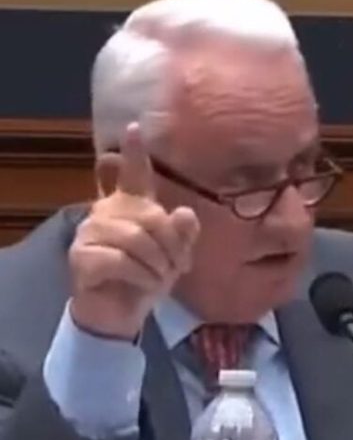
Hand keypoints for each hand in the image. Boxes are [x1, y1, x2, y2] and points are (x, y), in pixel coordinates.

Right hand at [69, 123, 198, 339]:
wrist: (120, 312)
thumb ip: (183, 234)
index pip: (132, 174)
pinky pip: (121, 260)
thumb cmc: (146, 277)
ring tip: (161, 278)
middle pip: (152, 217)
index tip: (135, 127)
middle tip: (178, 267)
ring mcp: (89, 232)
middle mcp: (106, 211)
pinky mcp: (81, 256)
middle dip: (172, 246)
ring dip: (158, 264)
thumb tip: (184, 213)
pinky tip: (144, 284)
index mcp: (130, 206)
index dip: (134, 152)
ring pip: (136, 239)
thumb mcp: (174, 256)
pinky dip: (141, 276)